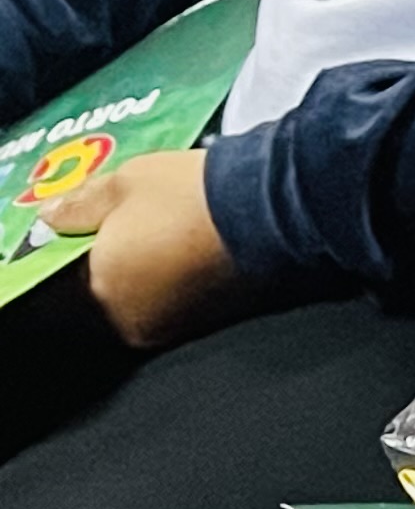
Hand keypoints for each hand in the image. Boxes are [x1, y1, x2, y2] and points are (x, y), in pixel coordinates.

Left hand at [45, 150, 246, 352]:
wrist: (269, 206)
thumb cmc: (188, 195)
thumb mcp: (124, 183)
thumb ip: (80, 205)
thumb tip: (51, 217)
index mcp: (99, 291)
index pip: (63, 278)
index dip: (71, 248)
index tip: (82, 226)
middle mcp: (132, 319)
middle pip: (106, 292)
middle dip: (110, 264)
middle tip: (124, 227)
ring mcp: (175, 324)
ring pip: (143, 300)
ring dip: (145, 275)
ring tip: (160, 237)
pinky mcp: (213, 320)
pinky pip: (178, 302)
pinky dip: (176, 282)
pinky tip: (188, 251)